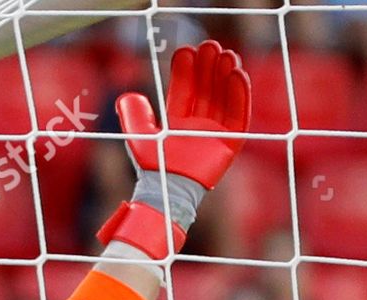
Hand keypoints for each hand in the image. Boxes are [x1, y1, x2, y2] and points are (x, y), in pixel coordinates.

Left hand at [116, 39, 251, 189]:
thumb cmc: (152, 165)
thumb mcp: (139, 135)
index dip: (186, 70)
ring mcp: (215, 133)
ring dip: (226, 76)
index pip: (185, 89)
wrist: (167, 188)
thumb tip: (127, 95)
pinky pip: (238, 114)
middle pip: (207, 89)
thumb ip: (133, 115)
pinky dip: (239, 95)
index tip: (186, 51)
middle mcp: (198, 125)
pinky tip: (237, 75)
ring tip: (226, 55)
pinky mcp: (230, 142)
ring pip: (224, 97)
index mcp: (178, 122)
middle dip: (208, 67)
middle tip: (210, 45)